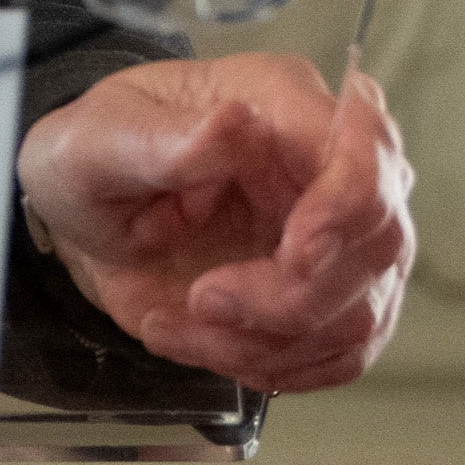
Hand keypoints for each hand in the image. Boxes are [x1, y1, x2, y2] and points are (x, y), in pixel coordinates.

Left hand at [15, 52, 413, 393]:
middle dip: (291, 296)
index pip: (364, 146)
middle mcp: (324, 165)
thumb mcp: (95, 142)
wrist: (88, 216)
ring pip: (358, 312)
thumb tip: (236, 123)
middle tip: (202, 299)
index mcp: (278, 100)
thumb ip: (163, 140)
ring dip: (266, 339)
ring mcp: (337, 234)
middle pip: (377, 242)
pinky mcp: (328, 294)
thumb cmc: (92, 158)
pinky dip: (272, 364)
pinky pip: (338, 352)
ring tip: (182, 321)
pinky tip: (205, 343)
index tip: (296, 257)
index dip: (347, 208)